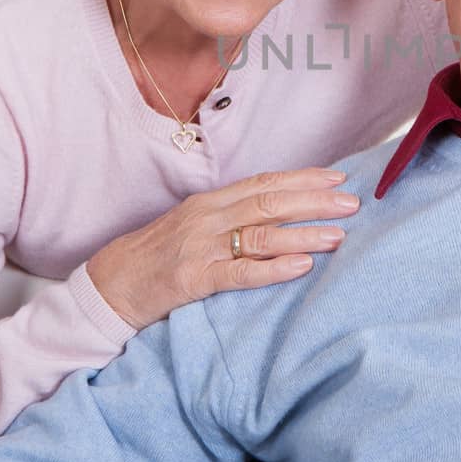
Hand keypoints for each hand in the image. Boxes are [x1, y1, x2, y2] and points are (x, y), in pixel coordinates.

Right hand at [86, 168, 357, 330]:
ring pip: (261, 235)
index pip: (264, 182)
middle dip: (314, 201)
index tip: (339, 177)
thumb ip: (230, 217)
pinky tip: (301, 268)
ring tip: (338, 236)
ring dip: (303, 234)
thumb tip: (279, 213)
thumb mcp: (194, 227)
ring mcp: (200, 247)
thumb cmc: (156, 256)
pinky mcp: (192, 279)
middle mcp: (207, 218)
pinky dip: (273, 270)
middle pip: (269, 203)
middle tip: (352, 203)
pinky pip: (240, 273)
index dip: (303, 178)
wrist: (108, 284)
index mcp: (210, 202)